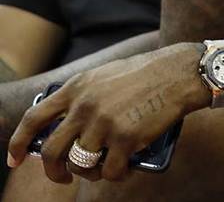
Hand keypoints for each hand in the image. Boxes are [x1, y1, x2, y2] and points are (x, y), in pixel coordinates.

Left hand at [6, 43, 207, 183]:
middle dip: (54, 172)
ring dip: (90, 173)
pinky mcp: (126, 138)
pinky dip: (116, 175)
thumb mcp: (105, 75)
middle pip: (53, 151)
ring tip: (104, 169)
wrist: (180, 72)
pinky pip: (110, 171)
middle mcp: (85, 105)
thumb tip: (66, 125)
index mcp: (77, 87)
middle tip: (64, 177)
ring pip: (81, 164)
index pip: (34, 119)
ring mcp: (104, 123)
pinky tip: (125, 169)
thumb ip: (83, 95)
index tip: (14, 158)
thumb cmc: (147, 73)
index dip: (19, 142)